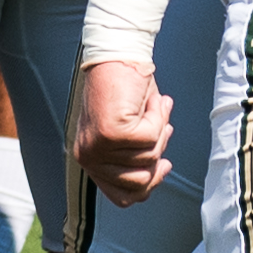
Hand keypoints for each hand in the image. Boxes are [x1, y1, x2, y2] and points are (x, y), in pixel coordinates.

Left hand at [72, 54, 171, 204]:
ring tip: (150, 107)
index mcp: (91, 159)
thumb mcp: (133, 131)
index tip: (163, 166)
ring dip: (158, 130)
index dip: (148, 185)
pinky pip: (151, 137)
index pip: (122, 197)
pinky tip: (150, 101)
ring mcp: (98, 147)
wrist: (118, 55)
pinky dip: (158, 117)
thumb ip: (138, 155)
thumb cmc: (126, 89)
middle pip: (139, 183)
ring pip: (148, 159)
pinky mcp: (112, 133)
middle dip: (157, 154)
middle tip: (160, 128)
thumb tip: (159, 169)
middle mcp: (89, 157)